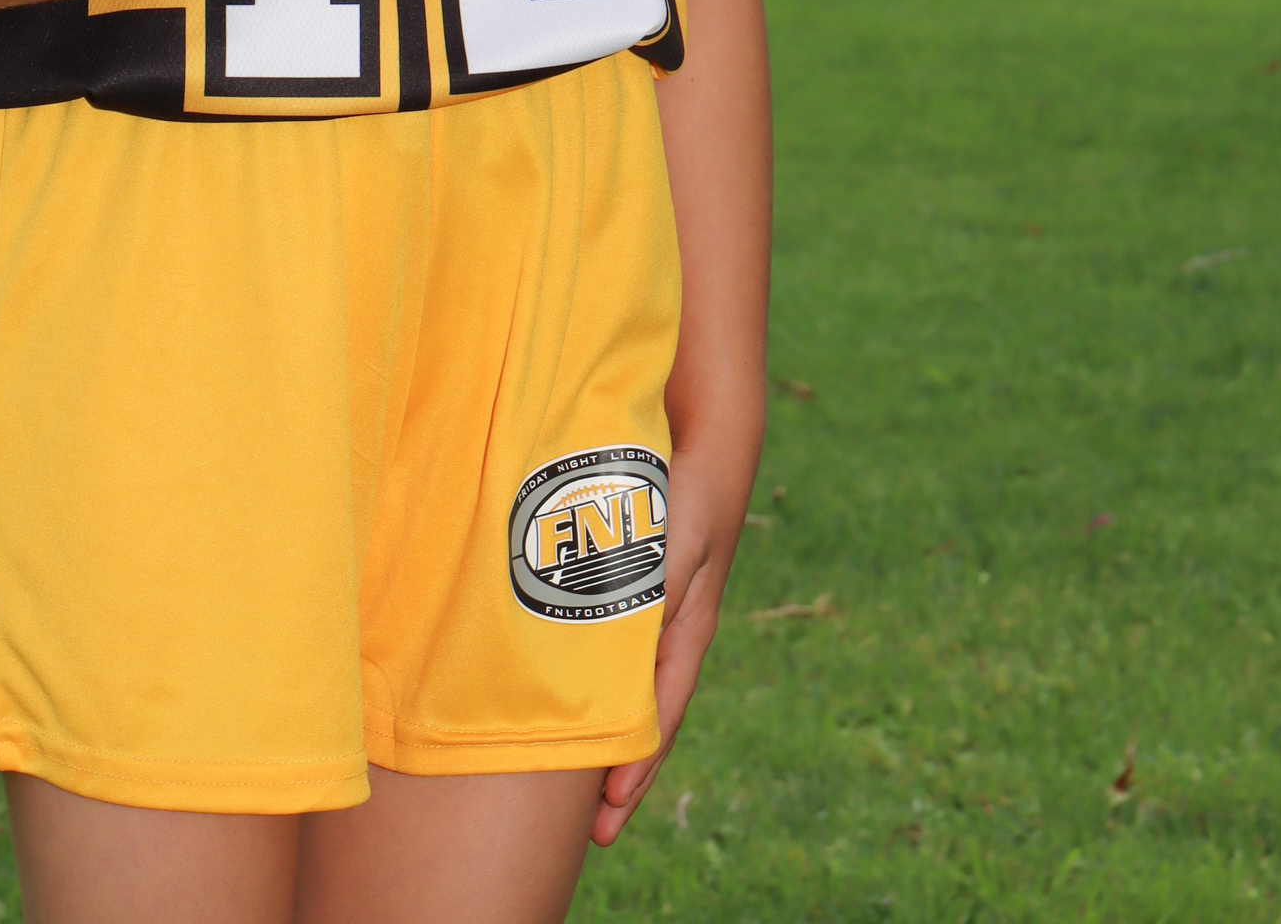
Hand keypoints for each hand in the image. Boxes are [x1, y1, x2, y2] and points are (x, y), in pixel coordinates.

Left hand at [589, 442, 748, 848]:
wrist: (706, 448)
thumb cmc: (687, 493)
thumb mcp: (674, 541)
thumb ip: (653, 585)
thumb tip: (629, 643)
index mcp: (686, 630)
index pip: (658, 712)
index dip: (635, 761)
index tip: (608, 808)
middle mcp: (672, 634)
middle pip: (647, 720)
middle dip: (623, 773)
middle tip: (598, 832)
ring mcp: (657, 619)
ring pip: (633, 697)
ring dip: (611, 741)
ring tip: (583, 794)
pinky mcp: (640, 597)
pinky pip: (621, 663)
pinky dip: (602, 695)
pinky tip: (574, 709)